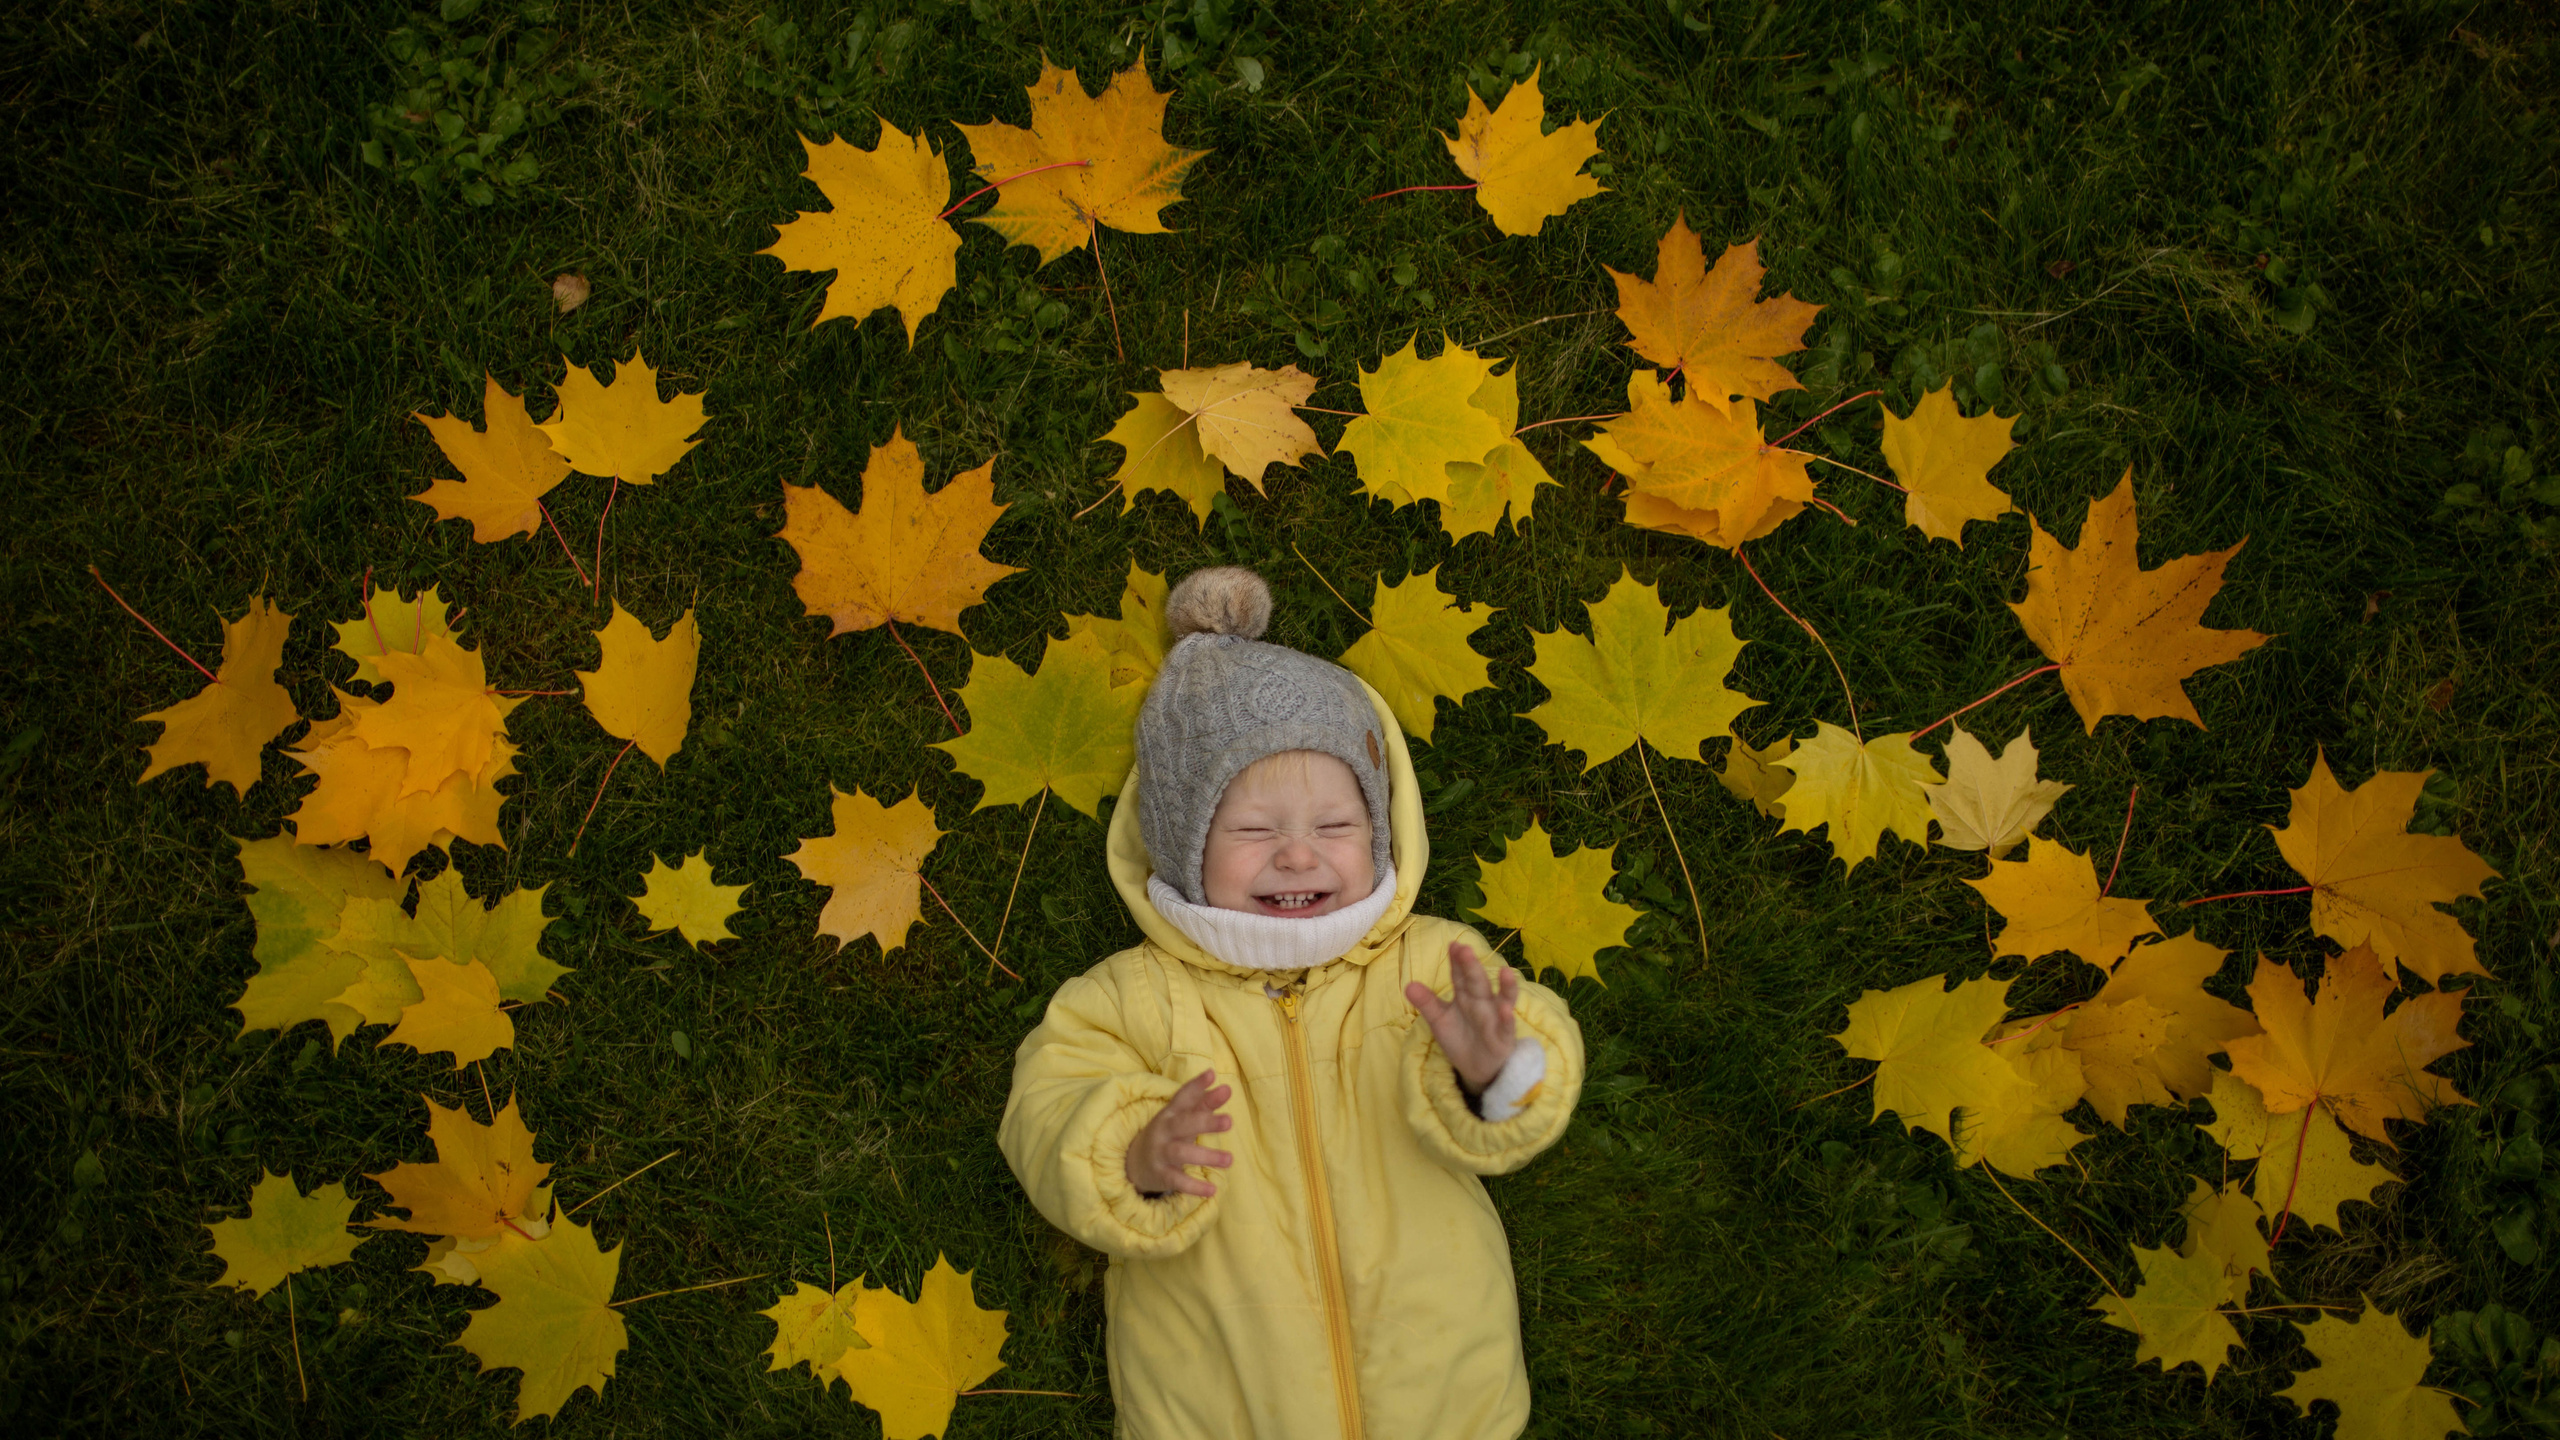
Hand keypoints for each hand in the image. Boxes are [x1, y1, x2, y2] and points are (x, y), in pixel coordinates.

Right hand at [1124, 1069, 1232, 1198]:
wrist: (1134, 1162)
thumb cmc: (1168, 1135)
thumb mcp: (1183, 1118)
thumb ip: (1204, 1104)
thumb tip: (1227, 1088)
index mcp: (1170, 1113)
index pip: (1183, 1097)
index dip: (1196, 1086)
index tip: (1212, 1074)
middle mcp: (1164, 1130)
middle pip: (1183, 1124)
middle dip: (1205, 1122)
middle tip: (1229, 1121)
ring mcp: (1161, 1153)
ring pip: (1181, 1153)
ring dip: (1206, 1156)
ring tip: (1230, 1159)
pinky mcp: (1161, 1175)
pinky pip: (1177, 1181)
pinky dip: (1194, 1187)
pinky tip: (1212, 1190)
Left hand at [1405, 942, 1517, 1091]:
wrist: (1477, 1068)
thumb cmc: (1460, 1038)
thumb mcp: (1440, 1020)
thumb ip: (1427, 1003)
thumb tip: (1408, 985)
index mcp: (1465, 996)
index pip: (1460, 976)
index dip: (1457, 961)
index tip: (1453, 945)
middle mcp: (1482, 1002)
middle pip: (1477, 983)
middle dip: (1472, 967)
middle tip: (1465, 949)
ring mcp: (1496, 1018)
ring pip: (1502, 999)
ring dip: (1505, 986)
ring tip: (1505, 971)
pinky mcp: (1504, 1037)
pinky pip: (1507, 1026)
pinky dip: (1508, 1018)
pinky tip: (1506, 1009)